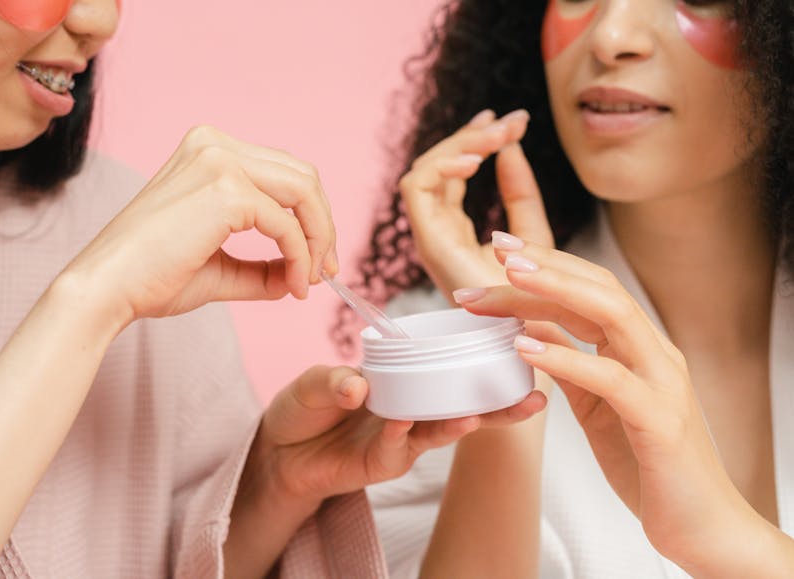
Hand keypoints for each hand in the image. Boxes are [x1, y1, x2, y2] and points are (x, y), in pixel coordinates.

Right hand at [63, 125, 337, 322]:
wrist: (106, 289)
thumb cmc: (150, 278)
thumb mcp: (218, 266)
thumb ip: (260, 266)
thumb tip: (299, 276)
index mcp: (208, 151)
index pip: (283, 172)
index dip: (310, 215)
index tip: (316, 260)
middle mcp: (215, 144)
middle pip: (302, 175)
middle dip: (323, 225)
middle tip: (325, 272)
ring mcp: (220, 161)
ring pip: (304, 191)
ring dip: (318, 239)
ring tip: (311, 280)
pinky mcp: (226, 190)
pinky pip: (286, 224)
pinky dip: (299, 256)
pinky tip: (293, 285)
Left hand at [253, 365, 544, 505]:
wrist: (278, 451)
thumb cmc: (306, 407)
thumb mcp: (316, 381)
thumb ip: (335, 379)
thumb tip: (358, 386)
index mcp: (406, 382)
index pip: (449, 370)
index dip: (480, 362)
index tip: (516, 347)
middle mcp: (412, 411)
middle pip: (464, 406)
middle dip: (499, 404)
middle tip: (533, 395)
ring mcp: (400, 440)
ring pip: (439, 431)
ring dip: (460, 422)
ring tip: (478, 413)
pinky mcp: (380, 464)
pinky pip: (396, 448)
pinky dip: (400, 434)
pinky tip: (404, 422)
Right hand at [399, 108, 553, 299]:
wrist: (533, 339)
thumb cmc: (534, 300)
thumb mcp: (530, 231)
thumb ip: (519, 190)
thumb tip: (511, 145)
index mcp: (454, 229)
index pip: (453, 173)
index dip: (477, 141)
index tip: (513, 121)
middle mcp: (436, 232)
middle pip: (436, 167)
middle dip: (472, 136)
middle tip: (511, 121)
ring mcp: (429, 237)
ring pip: (423, 170)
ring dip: (459, 145)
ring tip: (497, 135)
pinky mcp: (428, 243)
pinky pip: (415, 188)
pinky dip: (440, 165)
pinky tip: (477, 158)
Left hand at [455, 233, 776, 573]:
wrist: (700, 526)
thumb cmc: (646, 462)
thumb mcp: (595, 404)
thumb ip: (569, 364)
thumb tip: (529, 328)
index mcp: (639, 347)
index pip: (592, 288)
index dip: (547, 264)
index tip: (499, 250)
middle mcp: (655, 353)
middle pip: (599, 288)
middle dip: (546, 264)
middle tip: (497, 249)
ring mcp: (663, 382)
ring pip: (613, 314)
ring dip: (557, 291)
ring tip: (509, 278)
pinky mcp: (660, 421)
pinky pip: (610, 378)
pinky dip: (565, 359)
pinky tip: (524, 347)